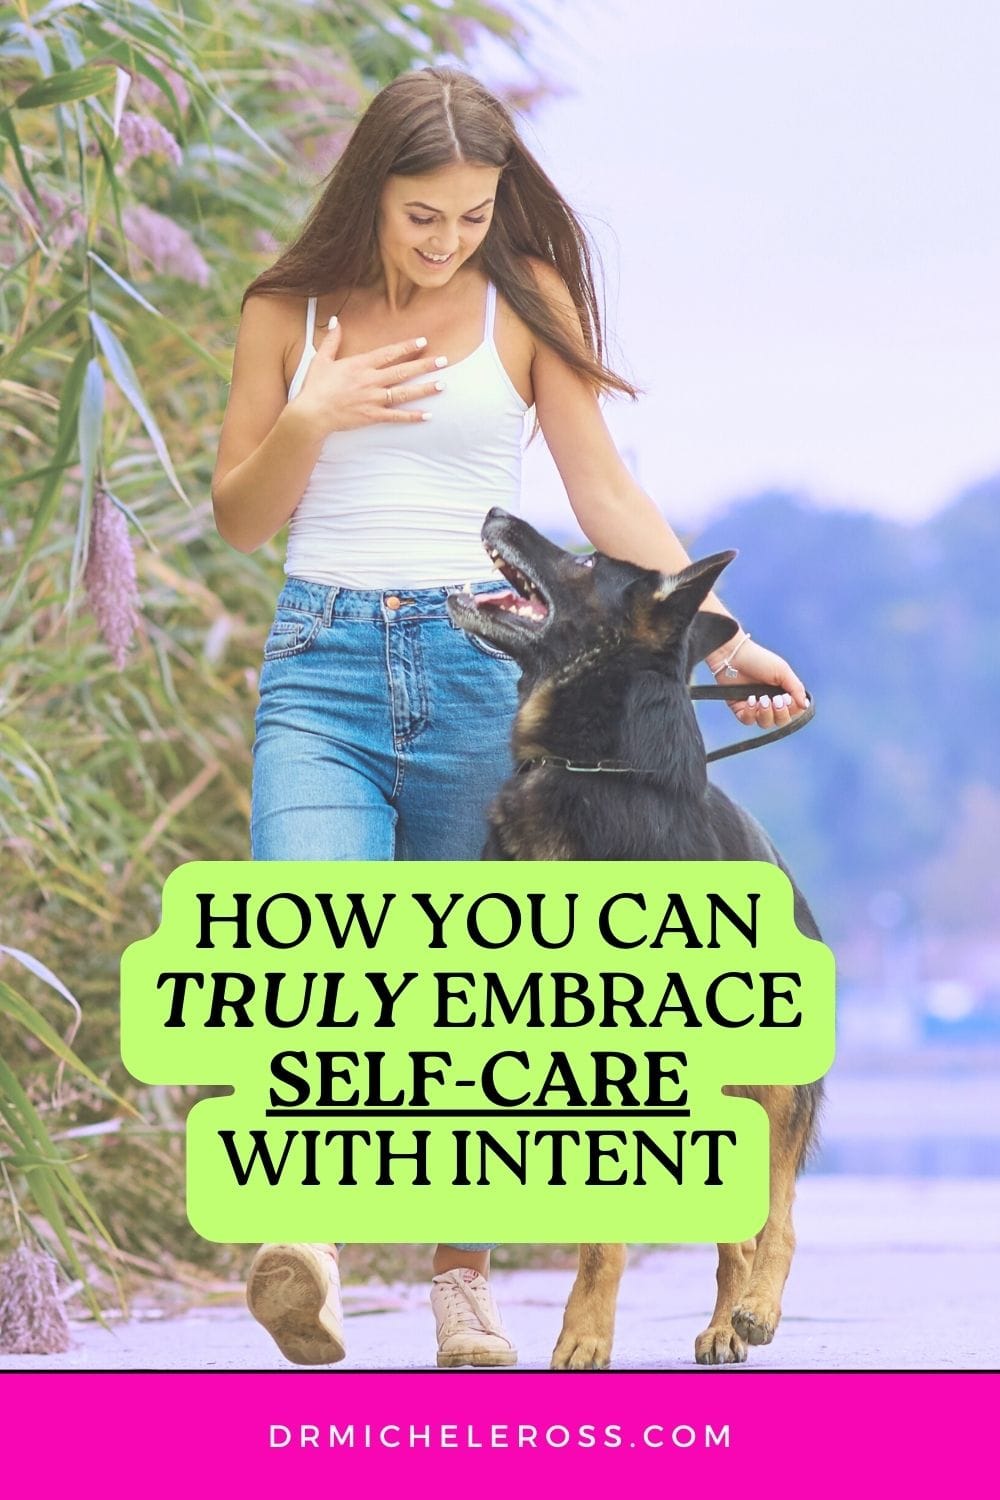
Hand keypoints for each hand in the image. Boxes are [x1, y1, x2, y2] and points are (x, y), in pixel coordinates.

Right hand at [294, 318, 447, 434]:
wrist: (311, 413)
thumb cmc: (314, 387)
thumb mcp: (321, 359)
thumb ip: (332, 340)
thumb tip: (335, 320)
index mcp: (360, 365)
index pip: (388, 353)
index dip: (407, 347)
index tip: (423, 341)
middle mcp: (370, 380)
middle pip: (402, 371)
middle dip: (424, 365)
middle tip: (444, 361)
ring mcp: (373, 399)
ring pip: (404, 392)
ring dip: (424, 388)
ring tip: (443, 384)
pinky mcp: (372, 416)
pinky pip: (396, 416)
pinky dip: (412, 416)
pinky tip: (428, 415)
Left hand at [705, 637, 808, 729]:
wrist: (734, 655)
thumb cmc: (759, 660)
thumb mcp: (783, 671)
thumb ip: (796, 689)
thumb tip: (805, 705)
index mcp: (783, 693)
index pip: (794, 711)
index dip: (793, 709)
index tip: (787, 698)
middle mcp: (770, 703)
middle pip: (781, 721)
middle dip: (780, 713)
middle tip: (776, 700)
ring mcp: (755, 707)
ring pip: (765, 723)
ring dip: (766, 713)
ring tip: (762, 699)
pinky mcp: (740, 709)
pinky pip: (748, 720)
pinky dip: (750, 713)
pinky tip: (750, 699)